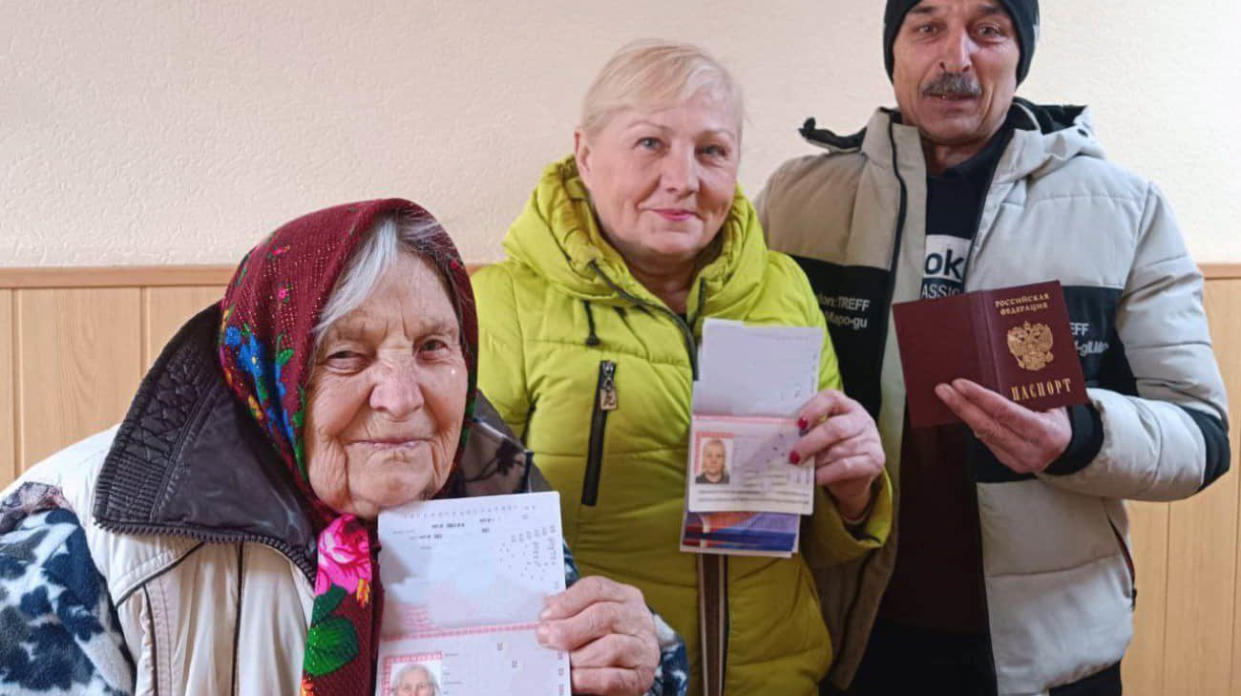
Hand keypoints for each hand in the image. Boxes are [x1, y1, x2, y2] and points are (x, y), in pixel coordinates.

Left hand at [537, 575, 658, 694]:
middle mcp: (638, 618)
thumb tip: (544, 617)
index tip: (545, 617)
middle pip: (604, 615)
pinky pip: (616, 678)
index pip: (596, 588)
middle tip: (545, 639)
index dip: (568, 601)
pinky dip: (591, 679)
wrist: (628, 670)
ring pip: (611, 647)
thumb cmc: (603, 640)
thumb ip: (569, 613)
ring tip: (560, 664)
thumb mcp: (589, 618)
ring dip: (579, 657)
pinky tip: (575, 679)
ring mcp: (644, 648)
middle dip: (569, 629)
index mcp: (624, 596)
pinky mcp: (642, 677)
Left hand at [791, 389, 884, 519]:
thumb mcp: (821, 435)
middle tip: (794, 454)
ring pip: (839, 450)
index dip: (813, 409)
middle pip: (835, 428)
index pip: (831, 398)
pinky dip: (827, 473)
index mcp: (847, 406)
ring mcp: (871, 440)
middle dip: (811, 442)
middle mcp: (862, 420)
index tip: (797, 424)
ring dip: (817, 461)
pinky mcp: (874, 461)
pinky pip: (846, 466)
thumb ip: (808, 430)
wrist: (854, 476)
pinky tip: (816, 477)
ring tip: (802, 467)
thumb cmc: (832, 449)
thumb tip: (782, 436)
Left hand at [935, 378, 1070, 473]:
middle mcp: (1031, 451)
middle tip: (942, 389)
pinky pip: (987, 441)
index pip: (1007, 414)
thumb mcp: (1054, 404)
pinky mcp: (1009, 464)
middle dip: (962, 407)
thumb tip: (1000, 369)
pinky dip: (974, 424)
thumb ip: (1031, 393)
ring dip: (964, 414)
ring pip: (984, 435)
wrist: (1070, 451)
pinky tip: (962, 409)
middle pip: (989, 427)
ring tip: (946, 395)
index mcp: (1046, 433)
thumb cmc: (1059, 418)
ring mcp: (1019, 461)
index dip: (981, 399)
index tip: (960, 384)